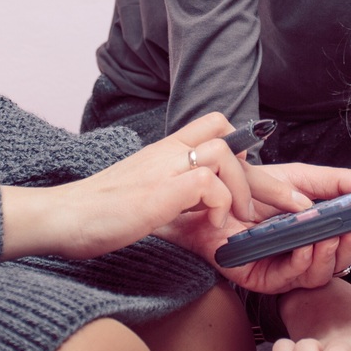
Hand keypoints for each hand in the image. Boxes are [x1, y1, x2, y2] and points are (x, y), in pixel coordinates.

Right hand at [1, 113, 246, 259]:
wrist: (62, 217)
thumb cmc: (98, 213)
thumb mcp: (144, 191)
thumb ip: (173, 188)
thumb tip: (203, 200)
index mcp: (163, 150)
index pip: (214, 126)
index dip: (241, 147)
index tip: (250, 177)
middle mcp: (167, 151)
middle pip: (230, 139)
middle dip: (264, 175)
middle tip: (288, 202)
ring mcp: (164, 168)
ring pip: (224, 153)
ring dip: (243, 189)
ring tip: (239, 219)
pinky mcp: (161, 191)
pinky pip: (209, 183)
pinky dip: (222, 204)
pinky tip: (215, 224)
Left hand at [156, 161, 350, 292]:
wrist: (207, 197)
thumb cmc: (248, 188)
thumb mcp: (299, 177)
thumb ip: (337, 182)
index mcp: (317, 230)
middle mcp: (306, 252)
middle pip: (342, 258)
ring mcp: (287, 268)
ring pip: (322, 272)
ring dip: (331, 252)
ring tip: (335, 232)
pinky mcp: (265, 280)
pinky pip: (292, 278)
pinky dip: (303, 261)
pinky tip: (306, 245)